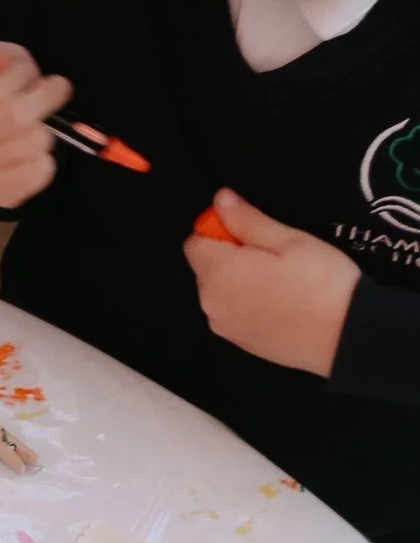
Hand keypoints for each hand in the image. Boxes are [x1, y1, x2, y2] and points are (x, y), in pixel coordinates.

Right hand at [0, 42, 65, 208]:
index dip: (22, 76)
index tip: (30, 75)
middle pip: (15, 116)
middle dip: (44, 98)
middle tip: (53, 91)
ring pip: (32, 142)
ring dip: (44, 129)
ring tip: (36, 126)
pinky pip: (40, 171)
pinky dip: (44, 158)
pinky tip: (30, 152)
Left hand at [186, 193, 357, 372]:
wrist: (346, 336)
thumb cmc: (319, 280)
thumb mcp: (287, 240)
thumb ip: (246, 219)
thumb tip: (220, 199)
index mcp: (217, 273)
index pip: (196, 241)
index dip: (220, 229)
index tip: (253, 231)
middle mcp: (210, 303)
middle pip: (205, 268)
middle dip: (229, 256)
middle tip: (274, 256)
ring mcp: (224, 327)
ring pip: (219, 292)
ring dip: (238, 280)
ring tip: (281, 281)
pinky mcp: (240, 343)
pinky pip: (233, 313)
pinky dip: (247, 303)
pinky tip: (280, 302)